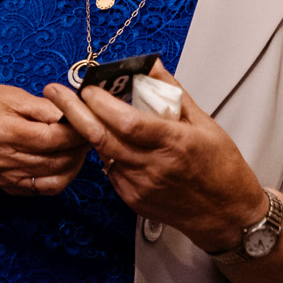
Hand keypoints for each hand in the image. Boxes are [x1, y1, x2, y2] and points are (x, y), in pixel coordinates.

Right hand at [0, 84, 89, 196]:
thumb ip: (42, 106)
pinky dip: (62, 178)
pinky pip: (44, 189)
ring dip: (75, 163)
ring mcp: (8, 176)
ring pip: (54, 177)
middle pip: (56, 159)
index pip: (51, 137)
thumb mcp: (11, 96)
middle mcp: (6, 158)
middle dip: (80, 147)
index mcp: (6, 132)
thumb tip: (70, 112)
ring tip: (81, 147)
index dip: (76, 132)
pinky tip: (67, 163)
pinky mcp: (10, 186)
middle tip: (91, 134)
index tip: (89, 122)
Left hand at [42, 64, 265, 250]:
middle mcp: (153, 167)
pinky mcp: (134, 200)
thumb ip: (173, 93)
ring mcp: (140, 186)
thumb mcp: (204, 123)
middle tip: (55, 93)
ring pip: (102, 153)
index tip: (89, 87)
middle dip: (73, 112)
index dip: (102, 103)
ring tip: (74, 110)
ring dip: (87, 130)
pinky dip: (106, 152)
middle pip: (102, 137)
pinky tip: (109, 140)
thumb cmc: (222, 169)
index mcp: (174, 143)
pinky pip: (111, 170)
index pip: (127, 121)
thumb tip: (151, 67)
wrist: (227, 215)